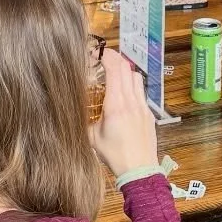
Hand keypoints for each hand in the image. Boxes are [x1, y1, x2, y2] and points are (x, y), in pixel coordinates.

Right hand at [90, 48, 157, 176]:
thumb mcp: (93, 138)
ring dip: (126, 71)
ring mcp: (142, 107)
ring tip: (115, 74)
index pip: (115, 70)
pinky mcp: (148, 114)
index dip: (107, 56)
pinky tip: (125, 94)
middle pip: (127, 69)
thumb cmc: (115, 155)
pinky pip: (141, 92)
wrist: (139, 169)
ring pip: (137, 78)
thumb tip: (73, 111)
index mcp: (116, 105)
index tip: (98, 52)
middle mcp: (132, 102)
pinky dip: (133, 86)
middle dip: (116, 59)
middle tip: (105, 58)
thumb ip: (85, 121)